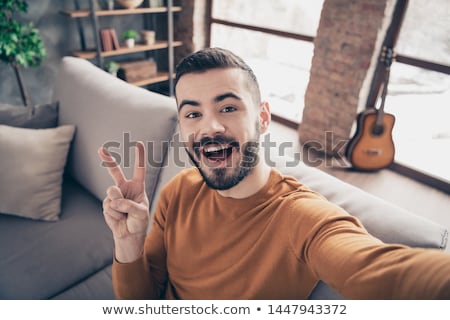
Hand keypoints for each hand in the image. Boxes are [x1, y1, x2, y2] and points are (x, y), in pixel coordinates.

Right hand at [98, 141, 148, 261]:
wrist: (129, 235)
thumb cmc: (139, 222)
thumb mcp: (141, 213)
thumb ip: (129, 204)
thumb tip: (114, 199)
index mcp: (137, 186)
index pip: (139, 169)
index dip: (139, 156)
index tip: (138, 143)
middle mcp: (125, 188)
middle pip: (115, 172)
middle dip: (107, 160)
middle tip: (100, 149)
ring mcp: (114, 196)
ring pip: (112, 193)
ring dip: (119, 205)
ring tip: (125, 214)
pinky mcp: (106, 204)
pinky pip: (109, 206)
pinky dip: (114, 213)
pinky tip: (119, 218)